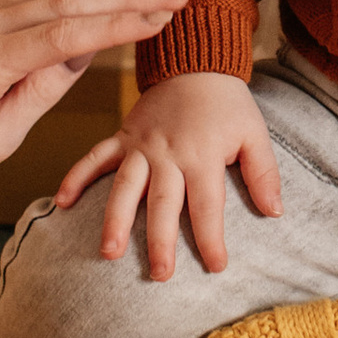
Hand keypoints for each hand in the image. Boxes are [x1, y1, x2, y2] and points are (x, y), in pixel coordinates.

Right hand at [53, 68, 281, 278]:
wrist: (195, 62)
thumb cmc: (228, 104)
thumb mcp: (255, 133)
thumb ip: (264, 172)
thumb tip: (275, 212)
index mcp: (202, 156)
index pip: (207, 205)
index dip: (211, 238)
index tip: (216, 266)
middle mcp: (168, 154)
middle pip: (162, 204)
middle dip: (159, 241)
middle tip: (159, 275)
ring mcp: (141, 146)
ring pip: (124, 186)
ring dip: (114, 219)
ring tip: (108, 251)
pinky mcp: (122, 136)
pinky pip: (95, 157)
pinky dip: (76, 177)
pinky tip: (61, 203)